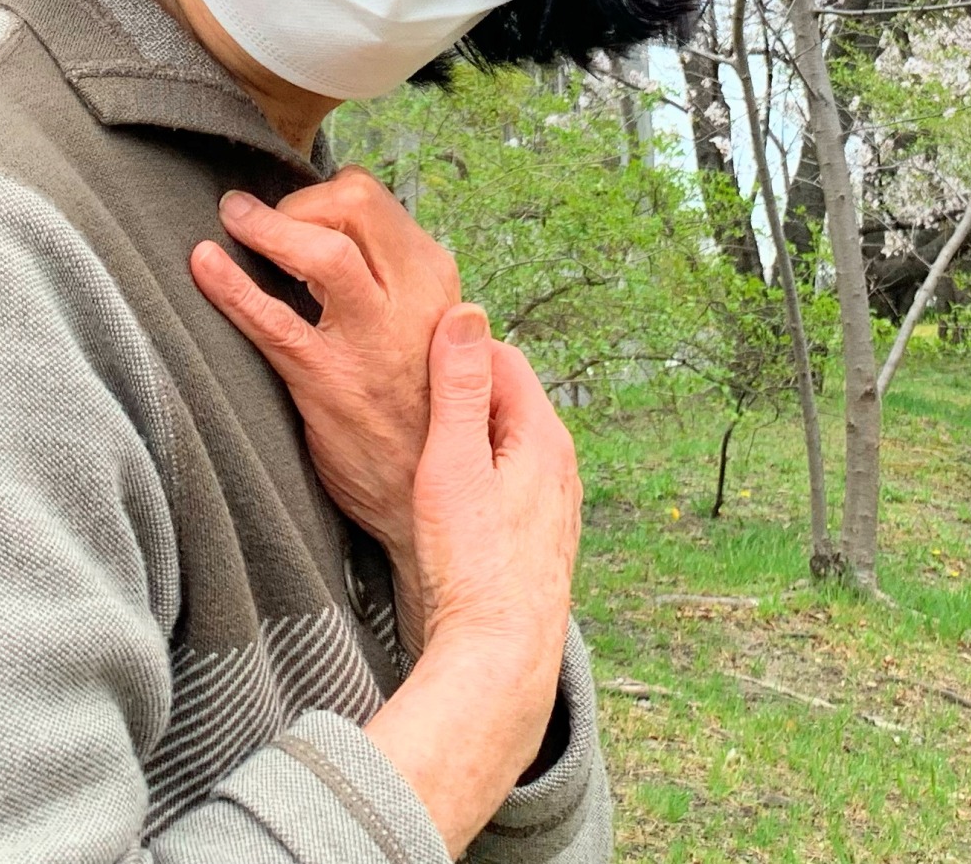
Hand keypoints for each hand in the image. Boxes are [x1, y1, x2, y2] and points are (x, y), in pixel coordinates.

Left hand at [188, 168, 459, 567]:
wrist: (422, 491)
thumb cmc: (413, 404)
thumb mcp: (425, 326)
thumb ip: (392, 278)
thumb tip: (331, 229)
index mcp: (433, 278)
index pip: (370, 196)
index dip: (318, 194)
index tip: (292, 213)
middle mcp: (412, 299)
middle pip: (352, 203)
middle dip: (295, 202)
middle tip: (263, 223)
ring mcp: (370, 341)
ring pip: (323, 252)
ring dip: (267, 227)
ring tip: (231, 220)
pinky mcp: (329, 383)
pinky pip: (274, 322)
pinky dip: (231, 288)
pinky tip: (202, 266)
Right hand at [364, 307, 580, 857]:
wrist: (500, 656)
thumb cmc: (471, 563)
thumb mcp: (453, 463)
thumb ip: (459, 388)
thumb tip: (467, 314)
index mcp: (543, 435)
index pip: (501, 357)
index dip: (454, 350)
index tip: (411, 358)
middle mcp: (561, 464)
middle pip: (506, 399)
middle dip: (461, 392)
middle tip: (409, 399)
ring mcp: (555, 504)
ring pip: (508, 443)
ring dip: (470, 437)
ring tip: (423, 450)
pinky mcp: (542, 537)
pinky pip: (511, 482)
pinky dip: (481, 475)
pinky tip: (448, 501)